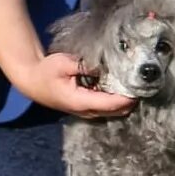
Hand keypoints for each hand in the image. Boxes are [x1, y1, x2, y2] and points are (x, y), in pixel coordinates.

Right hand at [10, 52, 136, 118]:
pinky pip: (104, 108)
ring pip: (111, 112)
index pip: (110, 104)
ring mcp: (84, 111)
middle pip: (114, 111)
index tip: (140, 89)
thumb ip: (85, 66)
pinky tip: (122, 88)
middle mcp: (84, 111)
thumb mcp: (64, 63)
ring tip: (136, 87)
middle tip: (143, 86)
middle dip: (129, 101)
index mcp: (80, 101)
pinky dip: (115, 101)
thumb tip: (105, 67)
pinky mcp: (84, 108)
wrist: (32, 81)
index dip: (126, 98)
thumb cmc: (47, 71)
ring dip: (123, 102)